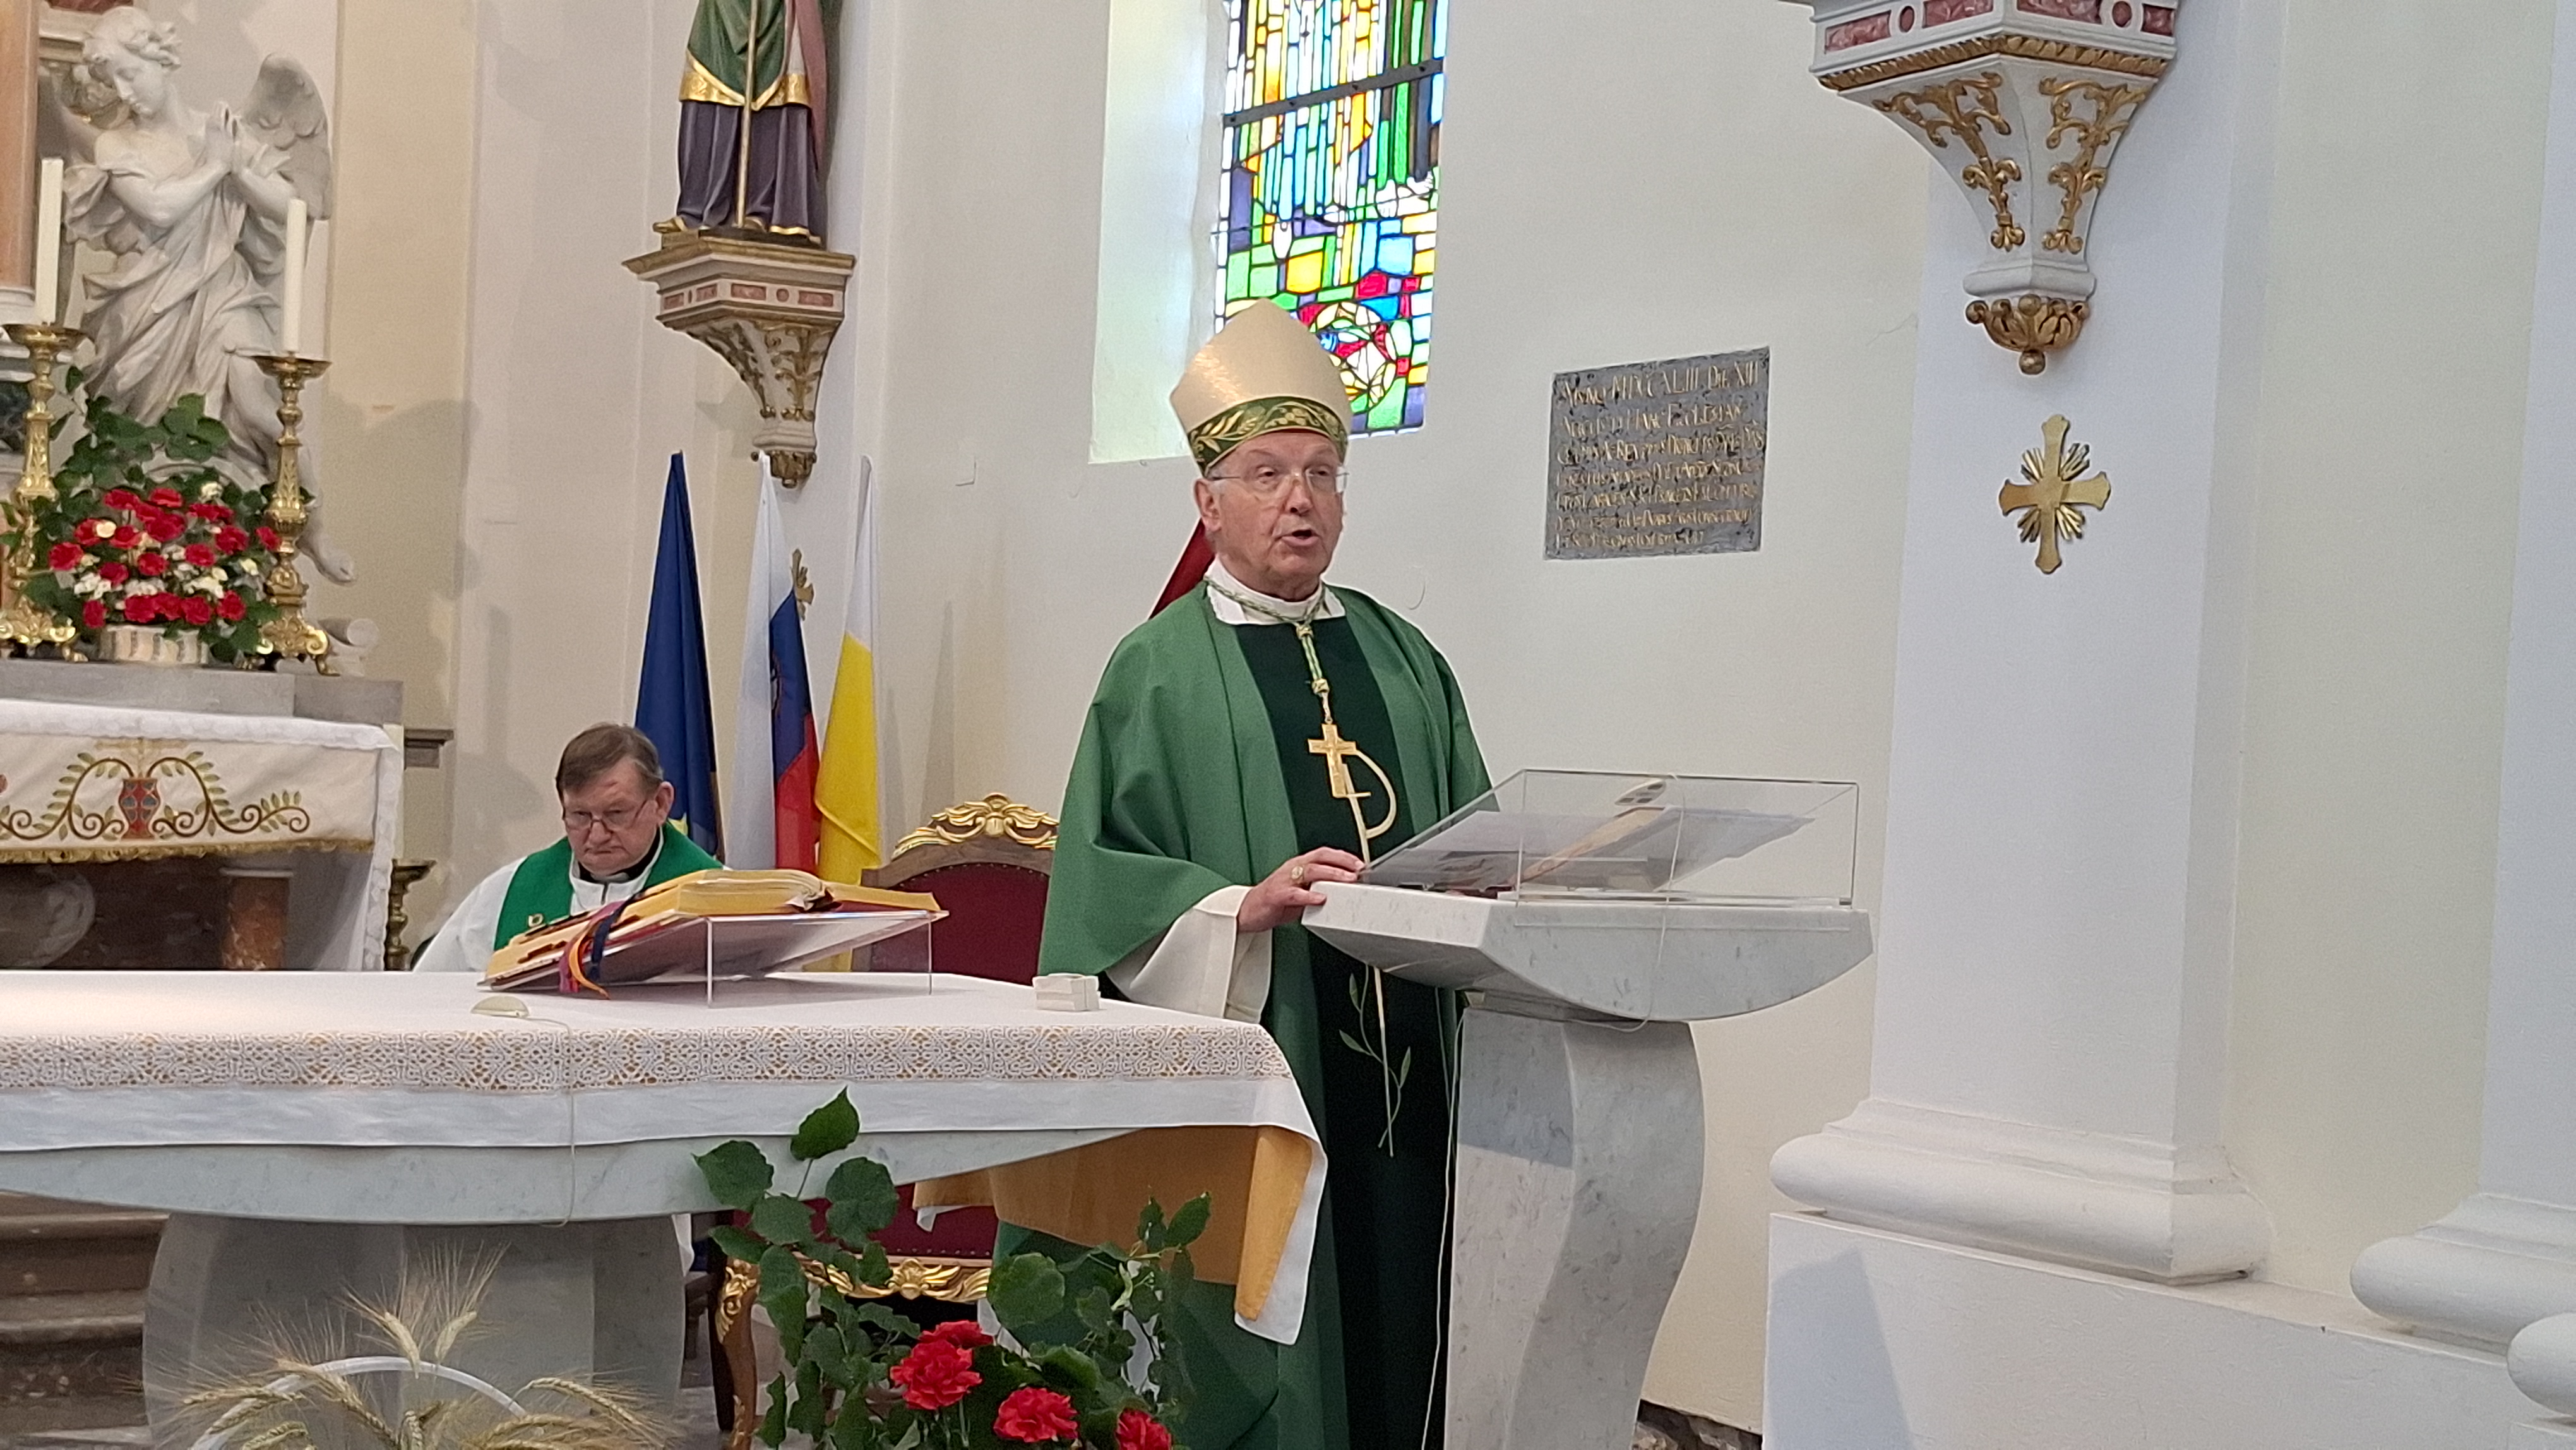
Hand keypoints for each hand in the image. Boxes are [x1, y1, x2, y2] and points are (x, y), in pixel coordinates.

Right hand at [1238, 848, 1363, 933]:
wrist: (1247, 912)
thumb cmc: (1275, 901)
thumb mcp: (1301, 892)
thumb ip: (1318, 888)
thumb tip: (1342, 890)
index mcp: (1298, 865)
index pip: (1324, 854)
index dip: (1343, 856)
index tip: (1360, 864)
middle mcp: (1292, 869)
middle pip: (1319, 858)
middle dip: (1341, 862)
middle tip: (1358, 871)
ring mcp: (1283, 880)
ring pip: (1310, 871)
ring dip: (1331, 874)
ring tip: (1346, 880)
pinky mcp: (1276, 895)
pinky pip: (1294, 893)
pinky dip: (1309, 895)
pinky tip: (1321, 898)